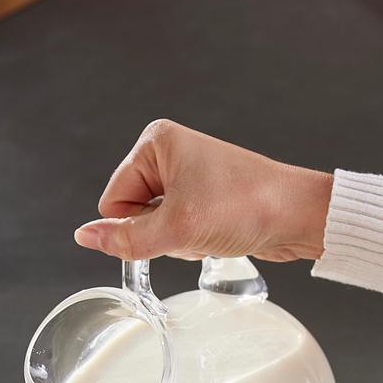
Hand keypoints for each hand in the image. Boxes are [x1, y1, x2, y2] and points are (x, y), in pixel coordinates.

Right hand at [73, 120, 332, 262]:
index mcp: (155, 142)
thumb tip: (84, 237)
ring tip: (211, 227)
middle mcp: (167, 152)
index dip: (136, 225)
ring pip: (154, 226)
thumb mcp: (177, 228)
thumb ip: (126, 239)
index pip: (113, 200)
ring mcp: (185, 174)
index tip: (172, 223)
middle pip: (132, 214)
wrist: (298, 215)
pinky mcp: (201, 196)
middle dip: (160, 232)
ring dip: (178, 239)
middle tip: (196, 225)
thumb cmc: (246, 205)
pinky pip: (176, 229)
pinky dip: (191, 240)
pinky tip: (217, 232)